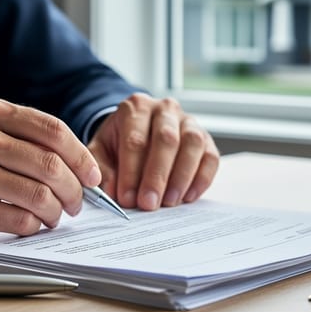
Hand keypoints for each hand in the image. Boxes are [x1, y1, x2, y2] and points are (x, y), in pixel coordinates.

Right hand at [0, 96, 101, 238]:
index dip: (81, 154)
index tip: (93, 173)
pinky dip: (33, 226)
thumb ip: (13, 132)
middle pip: (50, 165)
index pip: (51, 129)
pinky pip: (18, 220)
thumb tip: (70, 159)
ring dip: (57, 212)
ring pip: (39, 196)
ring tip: (56, 216)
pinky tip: (31, 225)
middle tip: (78, 202)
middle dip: (75, 188)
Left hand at [87, 93, 219, 209]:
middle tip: (149, 204)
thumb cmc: (119, 142)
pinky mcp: (206, 139)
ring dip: (181, 177)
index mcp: (136, 107)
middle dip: (157, 176)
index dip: (131, 172)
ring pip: (192, 144)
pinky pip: (210, 157)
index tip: (127, 198)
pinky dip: (202, 179)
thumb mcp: (100, 150)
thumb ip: (100, 168)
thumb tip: (111, 190)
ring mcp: (189, 122)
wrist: (138, 131)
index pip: (135, 140)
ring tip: (169, 202)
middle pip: (166, 139)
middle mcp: (165, 109)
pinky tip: (187, 197)